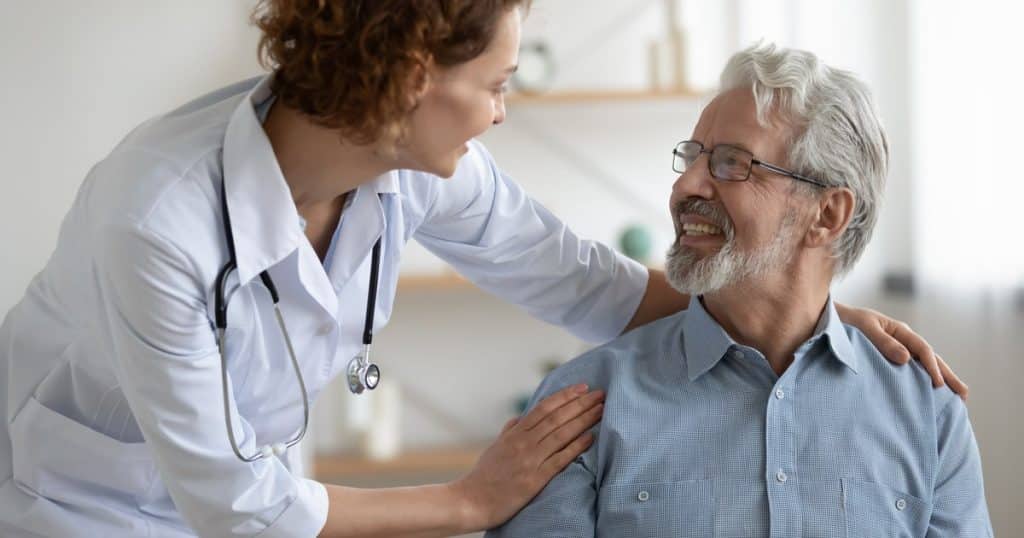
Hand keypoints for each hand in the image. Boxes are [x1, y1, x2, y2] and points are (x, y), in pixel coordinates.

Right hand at [449, 384, 603, 530]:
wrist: (472, 501)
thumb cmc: (484, 475)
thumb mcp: (495, 447)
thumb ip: (509, 431)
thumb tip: (521, 418)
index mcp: (515, 433)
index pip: (545, 407)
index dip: (565, 395)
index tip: (583, 387)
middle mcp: (524, 442)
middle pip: (557, 417)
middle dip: (581, 404)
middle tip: (601, 394)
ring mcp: (530, 459)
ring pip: (561, 434)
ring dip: (584, 420)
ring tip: (601, 410)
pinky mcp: (535, 479)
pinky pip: (560, 459)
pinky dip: (576, 446)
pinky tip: (590, 437)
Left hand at [836, 303, 967, 399]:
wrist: (827, 320)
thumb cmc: (845, 322)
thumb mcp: (864, 329)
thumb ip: (883, 342)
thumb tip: (906, 359)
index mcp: (899, 330)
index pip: (923, 349)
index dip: (932, 367)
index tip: (939, 385)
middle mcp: (902, 340)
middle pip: (930, 358)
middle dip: (947, 375)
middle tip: (964, 394)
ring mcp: (897, 350)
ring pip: (923, 365)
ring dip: (939, 379)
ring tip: (955, 398)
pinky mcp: (887, 360)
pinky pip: (910, 371)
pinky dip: (921, 381)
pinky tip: (928, 394)